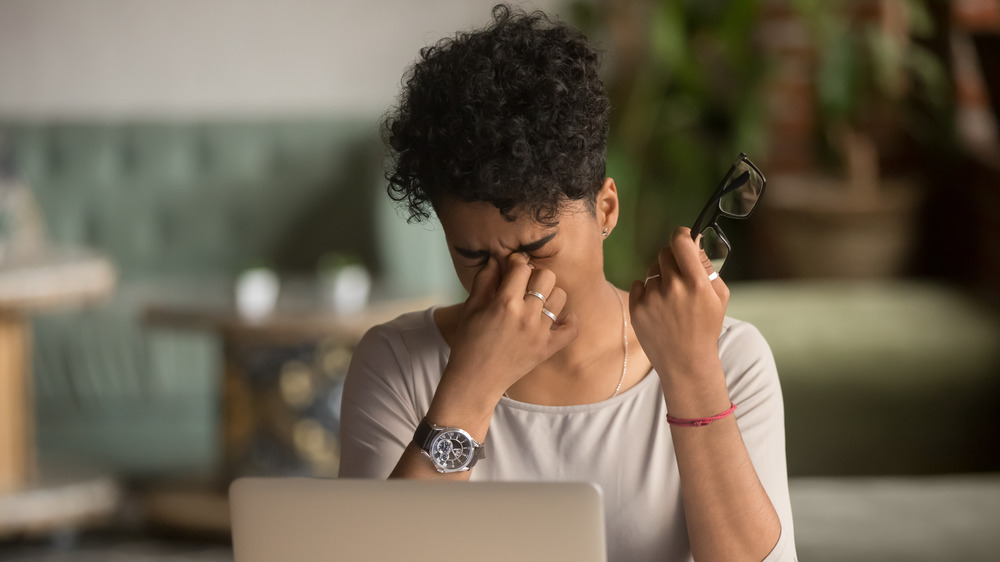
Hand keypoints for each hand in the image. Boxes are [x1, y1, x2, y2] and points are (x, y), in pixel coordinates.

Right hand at [445, 253, 578, 399]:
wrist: (476, 380)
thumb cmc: (468, 342)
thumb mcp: (471, 308)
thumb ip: (484, 280)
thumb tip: (497, 258)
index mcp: (504, 304)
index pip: (521, 267)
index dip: (516, 262)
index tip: (512, 267)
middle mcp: (526, 316)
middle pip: (546, 276)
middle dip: (535, 275)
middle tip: (525, 285)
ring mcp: (540, 333)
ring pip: (560, 297)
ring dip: (549, 295)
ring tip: (537, 302)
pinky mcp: (548, 348)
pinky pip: (571, 329)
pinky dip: (568, 321)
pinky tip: (557, 318)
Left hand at [628, 227, 728, 381]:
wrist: (686, 362)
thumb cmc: (706, 328)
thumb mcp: (719, 297)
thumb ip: (707, 267)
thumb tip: (693, 243)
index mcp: (696, 283)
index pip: (680, 242)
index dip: (681, 236)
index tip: (683, 239)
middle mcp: (672, 288)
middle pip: (664, 253)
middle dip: (673, 260)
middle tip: (679, 276)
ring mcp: (652, 298)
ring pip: (652, 270)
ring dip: (660, 278)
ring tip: (670, 299)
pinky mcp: (637, 308)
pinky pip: (639, 285)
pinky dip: (647, 292)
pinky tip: (658, 307)